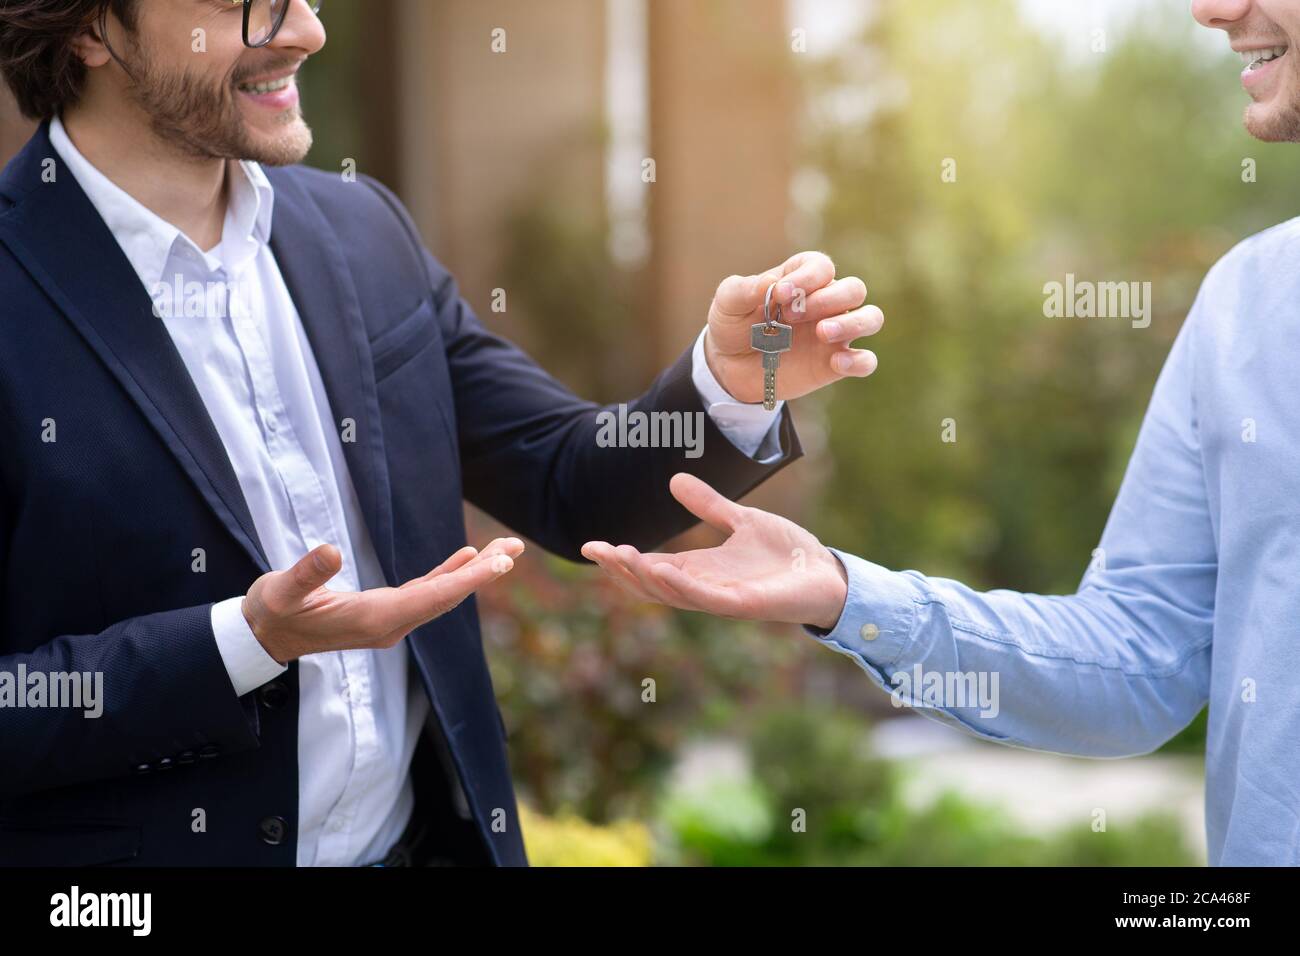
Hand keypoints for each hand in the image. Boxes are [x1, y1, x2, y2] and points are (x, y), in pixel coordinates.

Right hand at [242, 537, 525, 663]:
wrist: (263, 636)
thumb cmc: (271, 612)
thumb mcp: (281, 591)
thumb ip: (306, 574)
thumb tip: (330, 551)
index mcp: (373, 619)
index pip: (432, 596)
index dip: (468, 579)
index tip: (499, 563)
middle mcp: (390, 624)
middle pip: (446, 596)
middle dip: (484, 573)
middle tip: (515, 548)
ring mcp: (390, 620)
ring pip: (441, 594)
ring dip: (474, 573)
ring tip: (505, 550)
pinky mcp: (384, 612)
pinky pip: (427, 593)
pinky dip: (450, 574)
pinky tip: (469, 558)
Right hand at [581, 474, 848, 630]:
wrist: (827, 574)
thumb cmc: (787, 554)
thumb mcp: (742, 520)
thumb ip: (709, 505)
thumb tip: (674, 480)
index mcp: (701, 569)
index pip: (651, 566)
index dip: (622, 559)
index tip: (593, 546)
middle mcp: (705, 587)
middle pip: (651, 585)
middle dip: (622, 571)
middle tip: (597, 551)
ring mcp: (722, 599)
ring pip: (671, 594)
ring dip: (644, 577)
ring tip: (622, 556)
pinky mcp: (743, 605)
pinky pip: (704, 599)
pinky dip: (680, 586)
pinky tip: (662, 570)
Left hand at [704, 251, 881, 403]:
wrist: (730, 367)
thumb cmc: (734, 325)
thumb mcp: (727, 302)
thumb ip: (744, 288)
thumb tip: (771, 283)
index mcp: (802, 279)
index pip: (822, 266)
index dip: (807, 277)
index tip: (781, 293)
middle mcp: (826, 302)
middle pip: (854, 288)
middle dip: (829, 299)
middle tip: (792, 316)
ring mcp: (835, 333)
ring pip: (871, 317)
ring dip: (853, 322)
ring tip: (822, 332)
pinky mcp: (835, 364)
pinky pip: (866, 361)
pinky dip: (859, 360)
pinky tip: (836, 362)